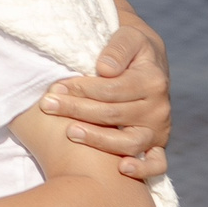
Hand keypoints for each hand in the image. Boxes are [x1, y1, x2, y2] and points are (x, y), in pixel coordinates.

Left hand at [40, 23, 171, 179]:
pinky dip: (143, 169)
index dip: (82, 89)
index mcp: (153, 80)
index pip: (112, 89)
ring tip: (70, 132)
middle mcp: (159, 108)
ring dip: (98, 139)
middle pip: (114, 114)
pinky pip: (156, 163)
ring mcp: (158, 129)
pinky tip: (122, 168)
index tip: (55, 87)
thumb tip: (104, 69)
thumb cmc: (130, 49)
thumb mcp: (127, 37)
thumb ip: (117, 49)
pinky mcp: (156, 144)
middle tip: (47, 105)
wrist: (148, 62)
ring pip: (129, 141)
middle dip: (77, 110)